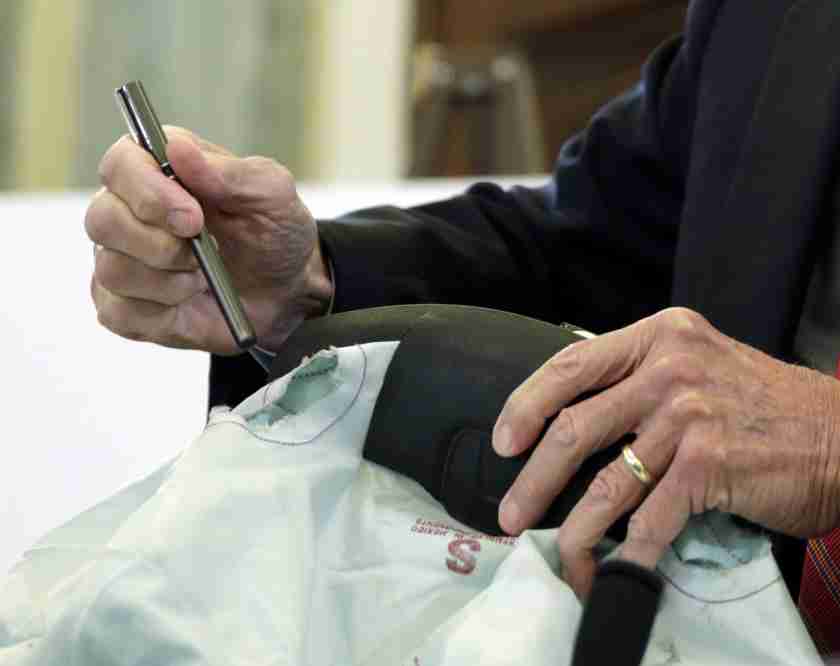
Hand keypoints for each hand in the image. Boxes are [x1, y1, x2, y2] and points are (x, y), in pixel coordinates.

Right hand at [86, 127, 332, 354]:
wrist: (286, 291)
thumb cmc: (274, 233)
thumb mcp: (271, 195)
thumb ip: (229, 172)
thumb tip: (179, 149)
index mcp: (158, 169)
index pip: (120, 164)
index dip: (148, 191)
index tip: (193, 216)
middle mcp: (127, 209)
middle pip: (101, 219)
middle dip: (159, 244)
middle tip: (203, 252)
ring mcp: (119, 258)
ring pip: (112, 270)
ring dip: (169, 281)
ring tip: (204, 277)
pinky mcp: (121, 305)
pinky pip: (119, 311)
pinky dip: (161, 312)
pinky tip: (188, 302)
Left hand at [492, 307, 839, 597]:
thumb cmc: (762, 404)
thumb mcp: (697, 364)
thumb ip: (640, 378)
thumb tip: (573, 419)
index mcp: (658, 337)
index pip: (571, 364)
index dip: (526, 404)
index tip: (503, 441)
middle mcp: (669, 368)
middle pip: (575, 426)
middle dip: (534, 477)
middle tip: (511, 511)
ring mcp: (689, 415)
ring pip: (607, 482)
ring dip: (574, 526)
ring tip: (558, 552)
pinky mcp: (710, 463)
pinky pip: (652, 517)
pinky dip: (630, 551)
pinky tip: (615, 570)